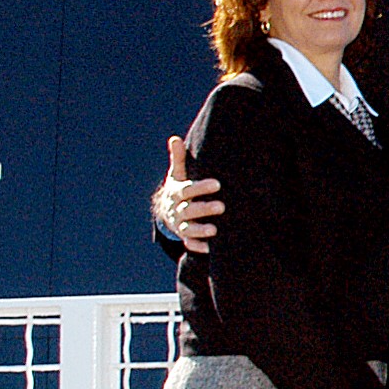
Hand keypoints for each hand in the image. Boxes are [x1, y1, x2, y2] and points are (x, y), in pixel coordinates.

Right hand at [156, 135, 224, 254]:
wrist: (166, 212)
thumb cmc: (179, 190)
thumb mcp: (177, 175)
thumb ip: (178, 159)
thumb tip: (174, 138)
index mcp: (177, 194)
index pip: (187, 190)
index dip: (201, 187)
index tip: (217, 184)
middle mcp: (178, 211)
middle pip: (189, 210)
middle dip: (204, 209)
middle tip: (222, 207)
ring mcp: (181, 226)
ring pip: (189, 229)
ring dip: (200, 231)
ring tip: (215, 231)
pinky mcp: (185, 238)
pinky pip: (190, 244)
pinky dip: (198, 247)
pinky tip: (210, 249)